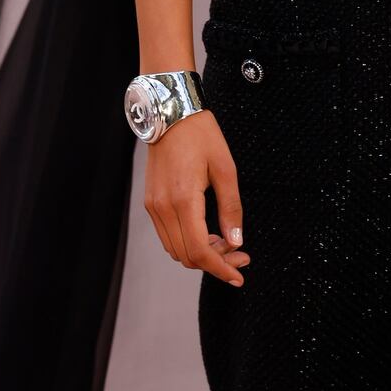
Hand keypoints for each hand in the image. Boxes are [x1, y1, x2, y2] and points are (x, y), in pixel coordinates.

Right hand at [142, 112, 249, 287]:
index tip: (239, 277)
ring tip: (225, 243)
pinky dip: (187, 243)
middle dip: (215, 263)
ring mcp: (153, 206)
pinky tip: (207, 233)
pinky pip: (167, 236)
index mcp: (184, 200)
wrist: (170, 113)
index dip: (220, 268)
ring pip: (175, 250)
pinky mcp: (150, 203)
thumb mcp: (225, 169)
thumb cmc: (201, 136)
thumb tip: (237, 242)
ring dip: (200, 254)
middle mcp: (163, 208)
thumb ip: (231, 208)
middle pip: (187, 256)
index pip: (200, 250)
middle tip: (240, 256)